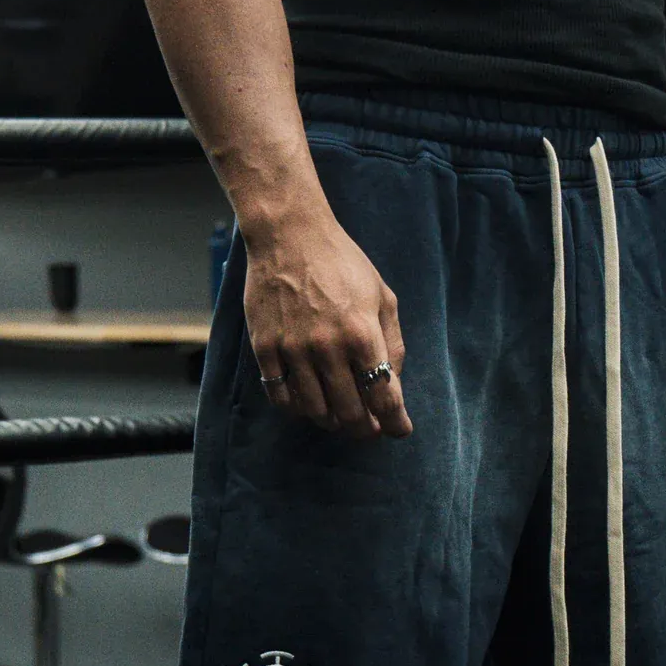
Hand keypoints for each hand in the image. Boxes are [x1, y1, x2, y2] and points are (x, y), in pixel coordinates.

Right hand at [242, 212, 410, 440]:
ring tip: (340, 415)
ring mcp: (293, 350)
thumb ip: (392, 343)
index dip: (395, 423)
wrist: (289, 234)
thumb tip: (393, 385)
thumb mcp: (382, 296)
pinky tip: (308, 403)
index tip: (399, 430)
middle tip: (369, 428)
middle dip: (365, 429)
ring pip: (316, 412)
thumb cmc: (342, 263)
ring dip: (333, 422)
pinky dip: (298, 409)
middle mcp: (327, 347)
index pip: (384, 398)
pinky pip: (281, 397)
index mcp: (362, 334)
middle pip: (351, 414)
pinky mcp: (265, 348)